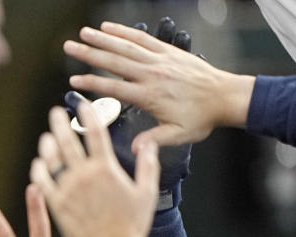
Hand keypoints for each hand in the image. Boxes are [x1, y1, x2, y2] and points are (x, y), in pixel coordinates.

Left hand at [31, 100, 159, 236]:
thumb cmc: (132, 225)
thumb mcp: (146, 192)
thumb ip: (148, 164)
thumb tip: (149, 143)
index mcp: (106, 169)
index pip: (95, 133)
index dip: (87, 115)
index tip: (82, 105)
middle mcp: (84, 176)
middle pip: (68, 141)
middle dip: (60, 123)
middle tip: (55, 112)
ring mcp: (67, 190)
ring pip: (52, 159)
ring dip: (48, 145)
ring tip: (47, 136)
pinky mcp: (56, 205)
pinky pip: (43, 182)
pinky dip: (39, 170)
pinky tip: (39, 164)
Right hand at [65, 18, 192, 188]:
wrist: (225, 96)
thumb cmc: (202, 118)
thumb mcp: (178, 134)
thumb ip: (154, 140)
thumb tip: (135, 149)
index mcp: (149, 95)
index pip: (114, 87)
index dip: (91, 83)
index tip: (73, 81)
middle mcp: (152, 74)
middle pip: (114, 61)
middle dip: (89, 53)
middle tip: (69, 46)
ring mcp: (159, 60)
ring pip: (126, 46)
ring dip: (103, 38)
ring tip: (83, 32)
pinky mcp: (167, 52)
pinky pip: (142, 38)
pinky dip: (125, 32)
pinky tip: (110, 27)